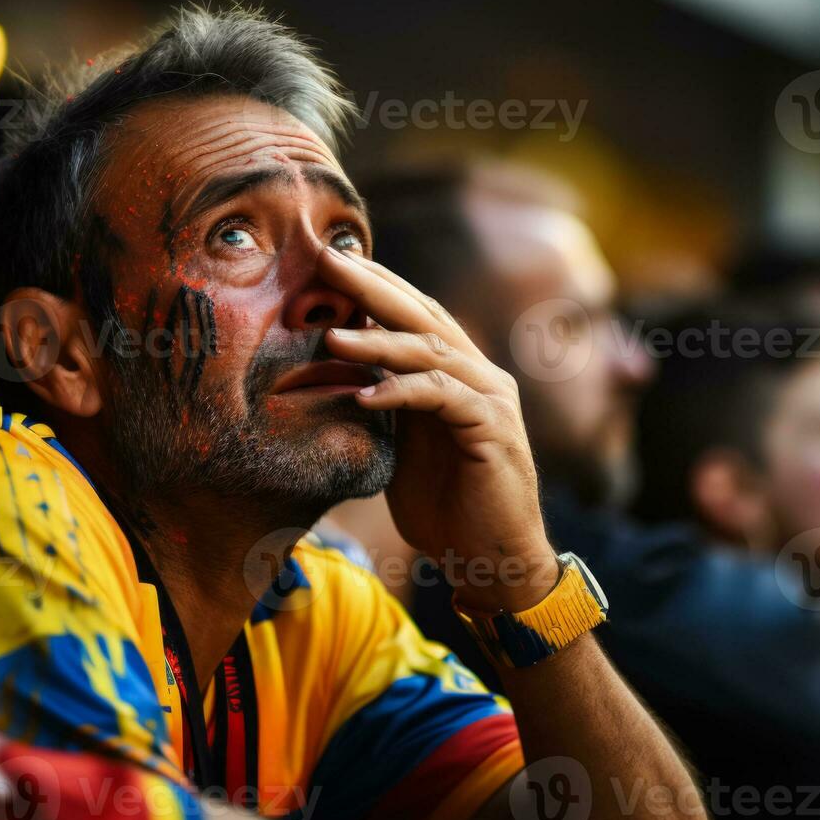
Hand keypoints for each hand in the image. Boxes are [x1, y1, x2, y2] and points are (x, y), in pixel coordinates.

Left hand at [319, 246, 558, 611]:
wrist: (493, 560)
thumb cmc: (447, 508)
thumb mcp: (404, 447)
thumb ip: (386, 407)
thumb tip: (339, 376)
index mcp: (458, 374)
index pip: (415, 315)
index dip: (375, 284)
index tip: (328, 260)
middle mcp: (479, 375)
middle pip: (423, 315)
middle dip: (372, 285)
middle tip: (327, 258)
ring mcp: (490, 398)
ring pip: (431, 352)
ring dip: (378, 340)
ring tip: (330, 334)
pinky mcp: (492, 428)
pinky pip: (441, 396)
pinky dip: (400, 391)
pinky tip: (363, 393)